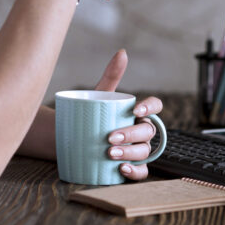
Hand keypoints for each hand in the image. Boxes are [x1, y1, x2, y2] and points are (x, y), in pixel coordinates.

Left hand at [94, 49, 162, 180]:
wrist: (69, 138)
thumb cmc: (89, 115)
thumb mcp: (99, 95)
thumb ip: (111, 75)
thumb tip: (122, 52)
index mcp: (138, 112)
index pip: (155, 106)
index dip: (151, 106)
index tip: (135, 108)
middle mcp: (140, 131)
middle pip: (147, 131)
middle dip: (131, 134)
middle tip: (110, 137)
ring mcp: (136, 149)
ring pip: (144, 151)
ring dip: (131, 153)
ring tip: (110, 153)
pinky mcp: (130, 166)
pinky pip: (141, 171)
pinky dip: (135, 171)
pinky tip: (121, 168)